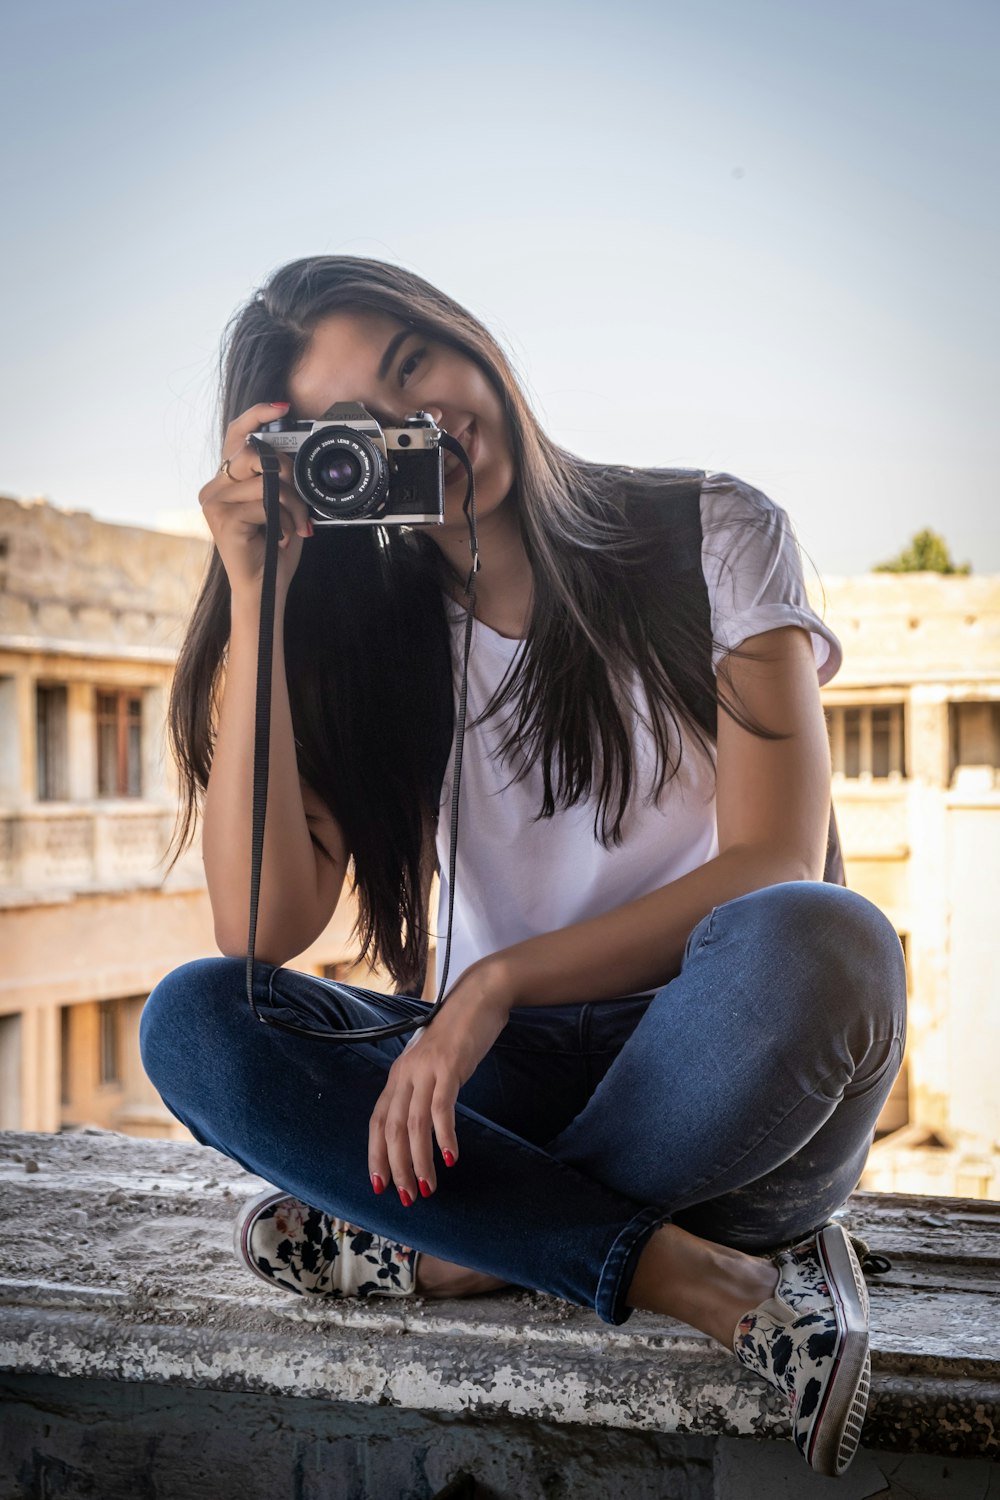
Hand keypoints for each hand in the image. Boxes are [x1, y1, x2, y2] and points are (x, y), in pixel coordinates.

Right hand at [198, 401, 312, 598]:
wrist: (264, 589)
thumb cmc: (273, 550)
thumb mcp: (280, 507)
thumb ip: (279, 480)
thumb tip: (291, 456)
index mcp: (226, 482)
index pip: (236, 436)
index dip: (257, 416)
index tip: (281, 407)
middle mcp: (214, 488)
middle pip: (255, 454)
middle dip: (287, 474)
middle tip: (299, 503)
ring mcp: (214, 503)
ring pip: (266, 482)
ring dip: (292, 506)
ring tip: (295, 527)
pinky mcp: (223, 519)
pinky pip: (265, 504)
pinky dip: (284, 521)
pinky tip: (282, 538)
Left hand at [368, 965, 511, 1205]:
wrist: (480, 996)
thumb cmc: (459, 1032)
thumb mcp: (433, 1063)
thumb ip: (423, 1087)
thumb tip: (421, 1121)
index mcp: (398, 1075)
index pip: (378, 1121)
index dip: (376, 1155)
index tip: (381, 1184)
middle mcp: (405, 1073)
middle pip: (392, 1128)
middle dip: (396, 1167)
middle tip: (407, 1196)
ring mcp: (427, 1070)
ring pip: (414, 1124)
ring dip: (419, 1161)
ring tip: (429, 1187)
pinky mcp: (449, 1067)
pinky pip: (441, 1109)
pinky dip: (444, 1137)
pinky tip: (451, 1158)